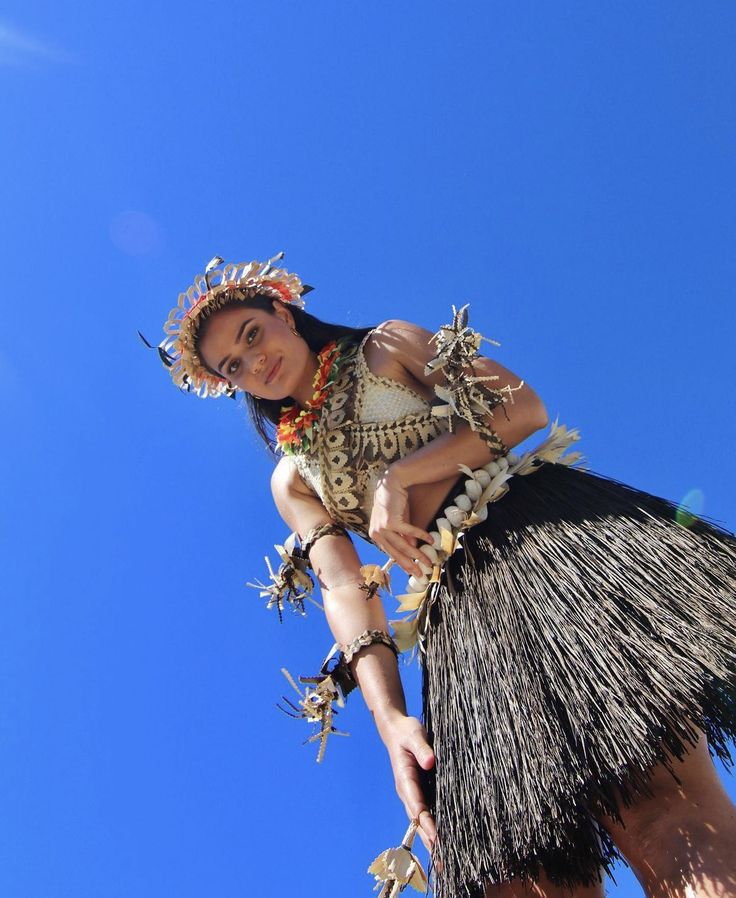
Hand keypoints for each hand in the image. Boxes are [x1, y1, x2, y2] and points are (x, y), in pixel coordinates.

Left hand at [369, 468, 431, 576]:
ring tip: (429, 561)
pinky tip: (431, 540)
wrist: (391, 483)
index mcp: (376, 535)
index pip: (390, 553)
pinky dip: (421, 536)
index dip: (403, 563)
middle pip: (396, 553)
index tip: (414, 571)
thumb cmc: (395, 502)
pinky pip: (409, 532)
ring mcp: (382, 528)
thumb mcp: (400, 522)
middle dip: (410, 565)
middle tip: (422, 574)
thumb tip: (413, 549)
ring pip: (402, 546)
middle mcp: (376, 533)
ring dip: (417, 554)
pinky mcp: (391, 521)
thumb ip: (404, 537)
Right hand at [375, 711, 436, 853]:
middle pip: (418, 820)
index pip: (416, 806)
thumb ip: (422, 748)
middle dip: (429, 840)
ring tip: (444, 859)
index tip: (436, 838)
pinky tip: (444, 837)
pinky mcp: (420, 790)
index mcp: (405, 780)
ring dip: (431, 838)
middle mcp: (408, 791)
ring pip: (422, 820)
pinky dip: (434, 826)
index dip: (426, 824)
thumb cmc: (406, 731)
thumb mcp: (414, 735)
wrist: (396, 729)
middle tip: (442, 861)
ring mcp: (413, 793)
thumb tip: (430, 762)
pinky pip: (427, 812)